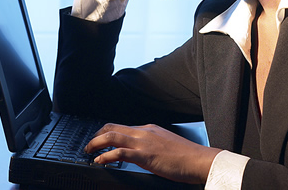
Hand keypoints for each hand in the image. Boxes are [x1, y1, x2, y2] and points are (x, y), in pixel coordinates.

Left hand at [85, 123, 220, 183]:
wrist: (198, 159)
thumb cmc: (186, 156)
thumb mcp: (165, 145)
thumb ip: (151, 145)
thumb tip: (141, 153)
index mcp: (149, 129)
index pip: (122, 127)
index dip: (106, 132)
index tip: (99, 140)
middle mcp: (144, 132)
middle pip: (112, 127)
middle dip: (96, 135)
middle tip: (88, 145)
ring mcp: (143, 142)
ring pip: (112, 136)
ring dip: (96, 143)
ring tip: (88, 151)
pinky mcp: (144, 155)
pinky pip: (119, 152)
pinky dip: (105, 156)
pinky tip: (99, 161)